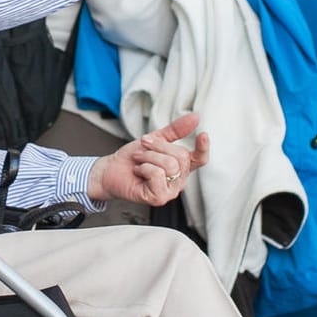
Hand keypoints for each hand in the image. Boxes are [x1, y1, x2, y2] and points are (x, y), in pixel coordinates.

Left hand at [86, 112, 209, 205]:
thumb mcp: (155, 139)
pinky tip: (139, 172)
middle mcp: (178, 180)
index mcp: (181, 166)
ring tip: (140, 161)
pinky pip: (157, 174)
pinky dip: (144, 168)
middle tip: (143, 148)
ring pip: (169, 165)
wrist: (112, 169)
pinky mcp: (159, 198)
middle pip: (180, 157)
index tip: (203, 134)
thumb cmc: (133, 157)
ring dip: (148, 157)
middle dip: (158, 147)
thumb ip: (175, 130)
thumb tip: (195, 118)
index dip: (203, 148)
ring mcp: (170, 190)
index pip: (199, 159)